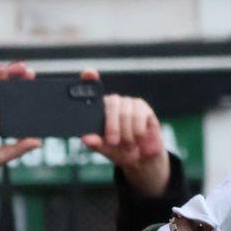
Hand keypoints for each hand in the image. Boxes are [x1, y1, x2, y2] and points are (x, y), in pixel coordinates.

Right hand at [0, 63, 42, 196]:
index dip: (20, 95)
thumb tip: (38, 143)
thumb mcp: (0, 155)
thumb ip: (19, 148)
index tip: (34, 91)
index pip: (8, 102)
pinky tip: (3, 70)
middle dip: (16, 78)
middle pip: (2, 87)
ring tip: (21, 68)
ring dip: (6, 70)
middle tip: (30, 74)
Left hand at [77, 71, 171, 196]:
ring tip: (127, 146)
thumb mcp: (103, 149)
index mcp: (98, 108)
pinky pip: (140, 116)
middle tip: (113, 142)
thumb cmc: (118, 150)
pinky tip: (138, 139)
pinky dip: (138, 131)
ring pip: (126, 113)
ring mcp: (129, 103)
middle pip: (111, 104)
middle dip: (112, 126)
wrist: (141, 158)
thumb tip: (86, 138)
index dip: (90, 78)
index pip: (92, 87)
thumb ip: (95, 143)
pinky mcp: (144, 108)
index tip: (89, 72)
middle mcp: (114, 102)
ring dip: (126, 134)